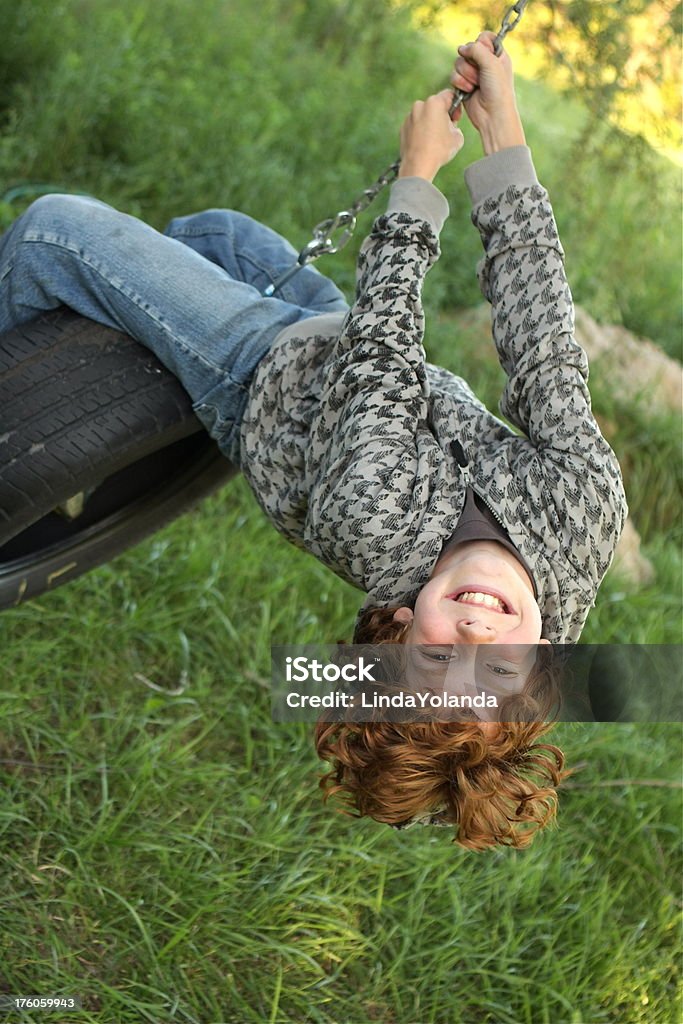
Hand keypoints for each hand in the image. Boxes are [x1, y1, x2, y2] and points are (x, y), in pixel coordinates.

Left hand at [398, 90, 464, 181]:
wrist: (418, 166)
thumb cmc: (439, 150)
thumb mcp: (457, 137)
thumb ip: (456, 125)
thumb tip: (451, 126)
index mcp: (434, 103)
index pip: (449, 95)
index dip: (456, 106)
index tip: (456, 118)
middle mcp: (419, 105)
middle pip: (435, 105)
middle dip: (442, 115)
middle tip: (446, 131)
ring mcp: (409, 116)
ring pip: (424, 115)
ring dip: (431, 123)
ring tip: (435, 140)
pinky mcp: (403, 128)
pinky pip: (415, 125)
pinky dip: (421, 131)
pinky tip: (425, 143)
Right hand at [450, 31, 524, 153]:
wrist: (492, 115)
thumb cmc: (498, 90)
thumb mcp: (492, 63)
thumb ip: (477, 49)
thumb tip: (461, 48)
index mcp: (496, 55)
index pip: (484, 37)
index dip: (481, 43)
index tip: (485, 52)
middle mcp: (484, 63)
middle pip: (468, 49)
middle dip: (471, 63)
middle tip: (480, 74)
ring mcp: (473, 74)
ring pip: (458, 63)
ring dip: (465, 74)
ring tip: (475, 85)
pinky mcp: (463, 85)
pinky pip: (453, 76)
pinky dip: (459, 83)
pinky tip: (468, 91)